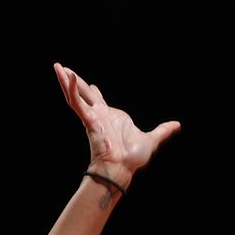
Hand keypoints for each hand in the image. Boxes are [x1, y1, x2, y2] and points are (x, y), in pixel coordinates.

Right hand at [55, 63, 179, 187]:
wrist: (122, 168)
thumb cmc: (132, 158)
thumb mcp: (152, 139)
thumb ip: (162, 131)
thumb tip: (176, 125)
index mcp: (112, 117)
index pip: (99, 101)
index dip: (94, 91)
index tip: (91, 84)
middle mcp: (100, 115)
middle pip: (85, 93)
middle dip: (75, 81)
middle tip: (64, 69)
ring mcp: (92, 117)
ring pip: (75, 95)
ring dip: (66, 81)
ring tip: (57, 67)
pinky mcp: (88, 120)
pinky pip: (76, 103)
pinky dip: (71, 90)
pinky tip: (67, 77)